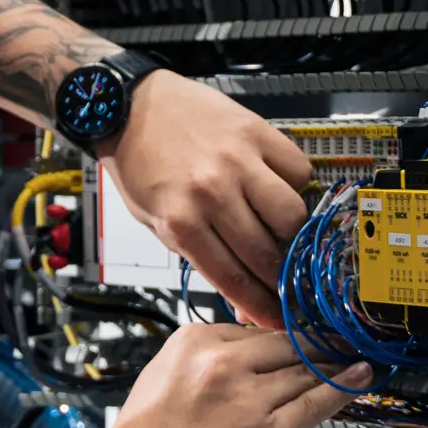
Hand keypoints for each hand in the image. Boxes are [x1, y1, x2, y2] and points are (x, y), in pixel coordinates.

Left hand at [102, 72, 315, 327]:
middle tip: (291, 286)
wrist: (129, 107)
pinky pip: (299, 171)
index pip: (235, 280)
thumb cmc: (139, 166)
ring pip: (292, 215)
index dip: (263, 307)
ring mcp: (238, 161)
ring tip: (280, 231)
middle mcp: (212, 193)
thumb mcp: (155, 222)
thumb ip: (199, 257)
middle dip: (283, 281)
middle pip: (268, 254)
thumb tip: (242, 297)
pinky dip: (295, 185)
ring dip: (292, 231)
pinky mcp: (257, 132)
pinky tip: (277, 187)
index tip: (280, 320)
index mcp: (181, 222)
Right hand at [113, 323, 357, 427]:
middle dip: (318, 344)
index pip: (254, 331)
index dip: (284, 339)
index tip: (303, 339)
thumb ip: (204, 360)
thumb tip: (245, 358)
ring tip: (357, 358)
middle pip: (287, 344)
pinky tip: (361, 377)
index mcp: (194, 340)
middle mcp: (223, 362)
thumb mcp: (163, 375)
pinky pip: (313, 404)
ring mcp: (247, 397)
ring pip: (306, 371)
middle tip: (342, 341)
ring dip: (337, 364)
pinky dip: (343, 388)